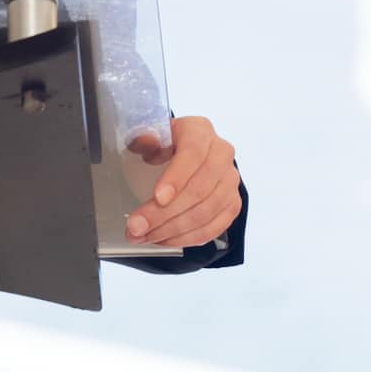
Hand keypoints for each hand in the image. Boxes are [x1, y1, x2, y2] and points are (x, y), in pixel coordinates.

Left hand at [123, 115, 240, 248]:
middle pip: (199, 189)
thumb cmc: (164, 143)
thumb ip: (144, 138)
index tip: (158, 198)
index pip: (192, 154)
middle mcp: (221, 154)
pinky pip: (215, 227)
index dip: (176, 178)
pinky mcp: (233, 203)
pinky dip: (189, 238)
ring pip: (207, 211)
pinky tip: (166, 240)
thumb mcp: (150, 135)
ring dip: (174, 229)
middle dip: (165, 213)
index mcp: (199, 131)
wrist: (185, 152)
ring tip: (146, 236)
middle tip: (138, 227)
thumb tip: (146, 144)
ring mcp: (230, 180)